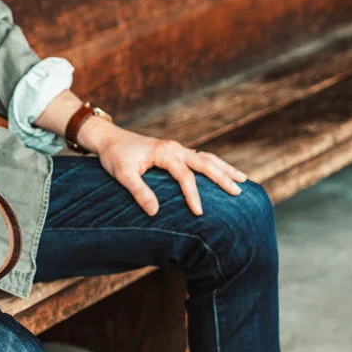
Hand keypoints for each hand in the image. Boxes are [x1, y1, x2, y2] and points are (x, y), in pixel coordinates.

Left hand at [79, 116, 248, 215]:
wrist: (108, 139)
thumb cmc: (114, 156)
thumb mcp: (123, 175)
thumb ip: (139, 192)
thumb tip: (155, 212)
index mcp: (165, 152)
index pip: (185, 176)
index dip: (193, 195)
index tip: (199, 212)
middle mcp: (175, 148)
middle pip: (206, 162)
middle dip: (223, 177)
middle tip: (239, 191)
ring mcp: (177, 149)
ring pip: (207, 158)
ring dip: (224, 168)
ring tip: (243, 180)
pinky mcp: (174, 152)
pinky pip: (200, 158)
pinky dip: (214, 165)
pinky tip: (222, 173)